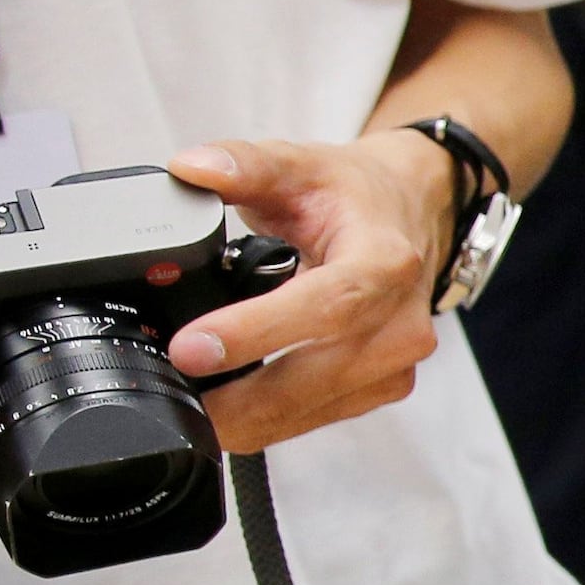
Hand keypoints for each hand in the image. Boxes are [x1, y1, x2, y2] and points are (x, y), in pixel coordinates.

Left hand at [157, 130, 452, 450]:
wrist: (412, 215)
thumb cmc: (356, 196)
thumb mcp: (300, 165)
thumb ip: (242, 164)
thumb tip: (190, 168)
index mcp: (384, 262)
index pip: (323, 307)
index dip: (255, 332)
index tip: (191, 348)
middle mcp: (401, 321)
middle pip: (315, 377)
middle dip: (239, 400)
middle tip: (172, 398)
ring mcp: (397, 362)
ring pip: (315, 409)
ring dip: (250, 418)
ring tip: (188, 411)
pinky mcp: (386, 387)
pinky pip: (321, 418)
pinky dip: (271, 421)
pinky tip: (230, 412)